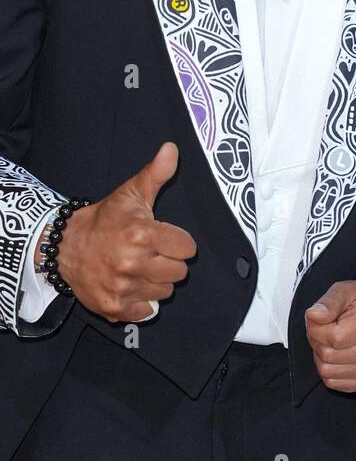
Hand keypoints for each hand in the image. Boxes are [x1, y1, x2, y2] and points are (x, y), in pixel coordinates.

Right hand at [54, 141, 196, 323]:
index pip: (187, 248)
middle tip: (148, 253)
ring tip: (137, 267)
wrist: (64, 246)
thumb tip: (172, 149)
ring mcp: (123, 286)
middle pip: (179, 272)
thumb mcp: (130, 194)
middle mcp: (133, 262)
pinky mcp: (113, 306)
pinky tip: (128, 285)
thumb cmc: (104, 220)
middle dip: (168, 262)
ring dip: (155, 282)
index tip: (162, 238)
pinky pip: (146, 311)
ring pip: (164, 292)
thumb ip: (156, 173)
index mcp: (142, 233)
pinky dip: (140, 302)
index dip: (178, 242)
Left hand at [305, 279, 355, 391]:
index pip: (333, 338)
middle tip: (327, 328)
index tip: (322, 319)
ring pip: (328, 373)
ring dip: (322, 357)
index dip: (317, 329)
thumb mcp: (346, 289)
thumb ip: (328, 302)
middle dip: (318, 342)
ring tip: (333, 341)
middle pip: (328, 356)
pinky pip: (335, 383)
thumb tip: (313, 316)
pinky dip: (330, 370)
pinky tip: (339, 355)